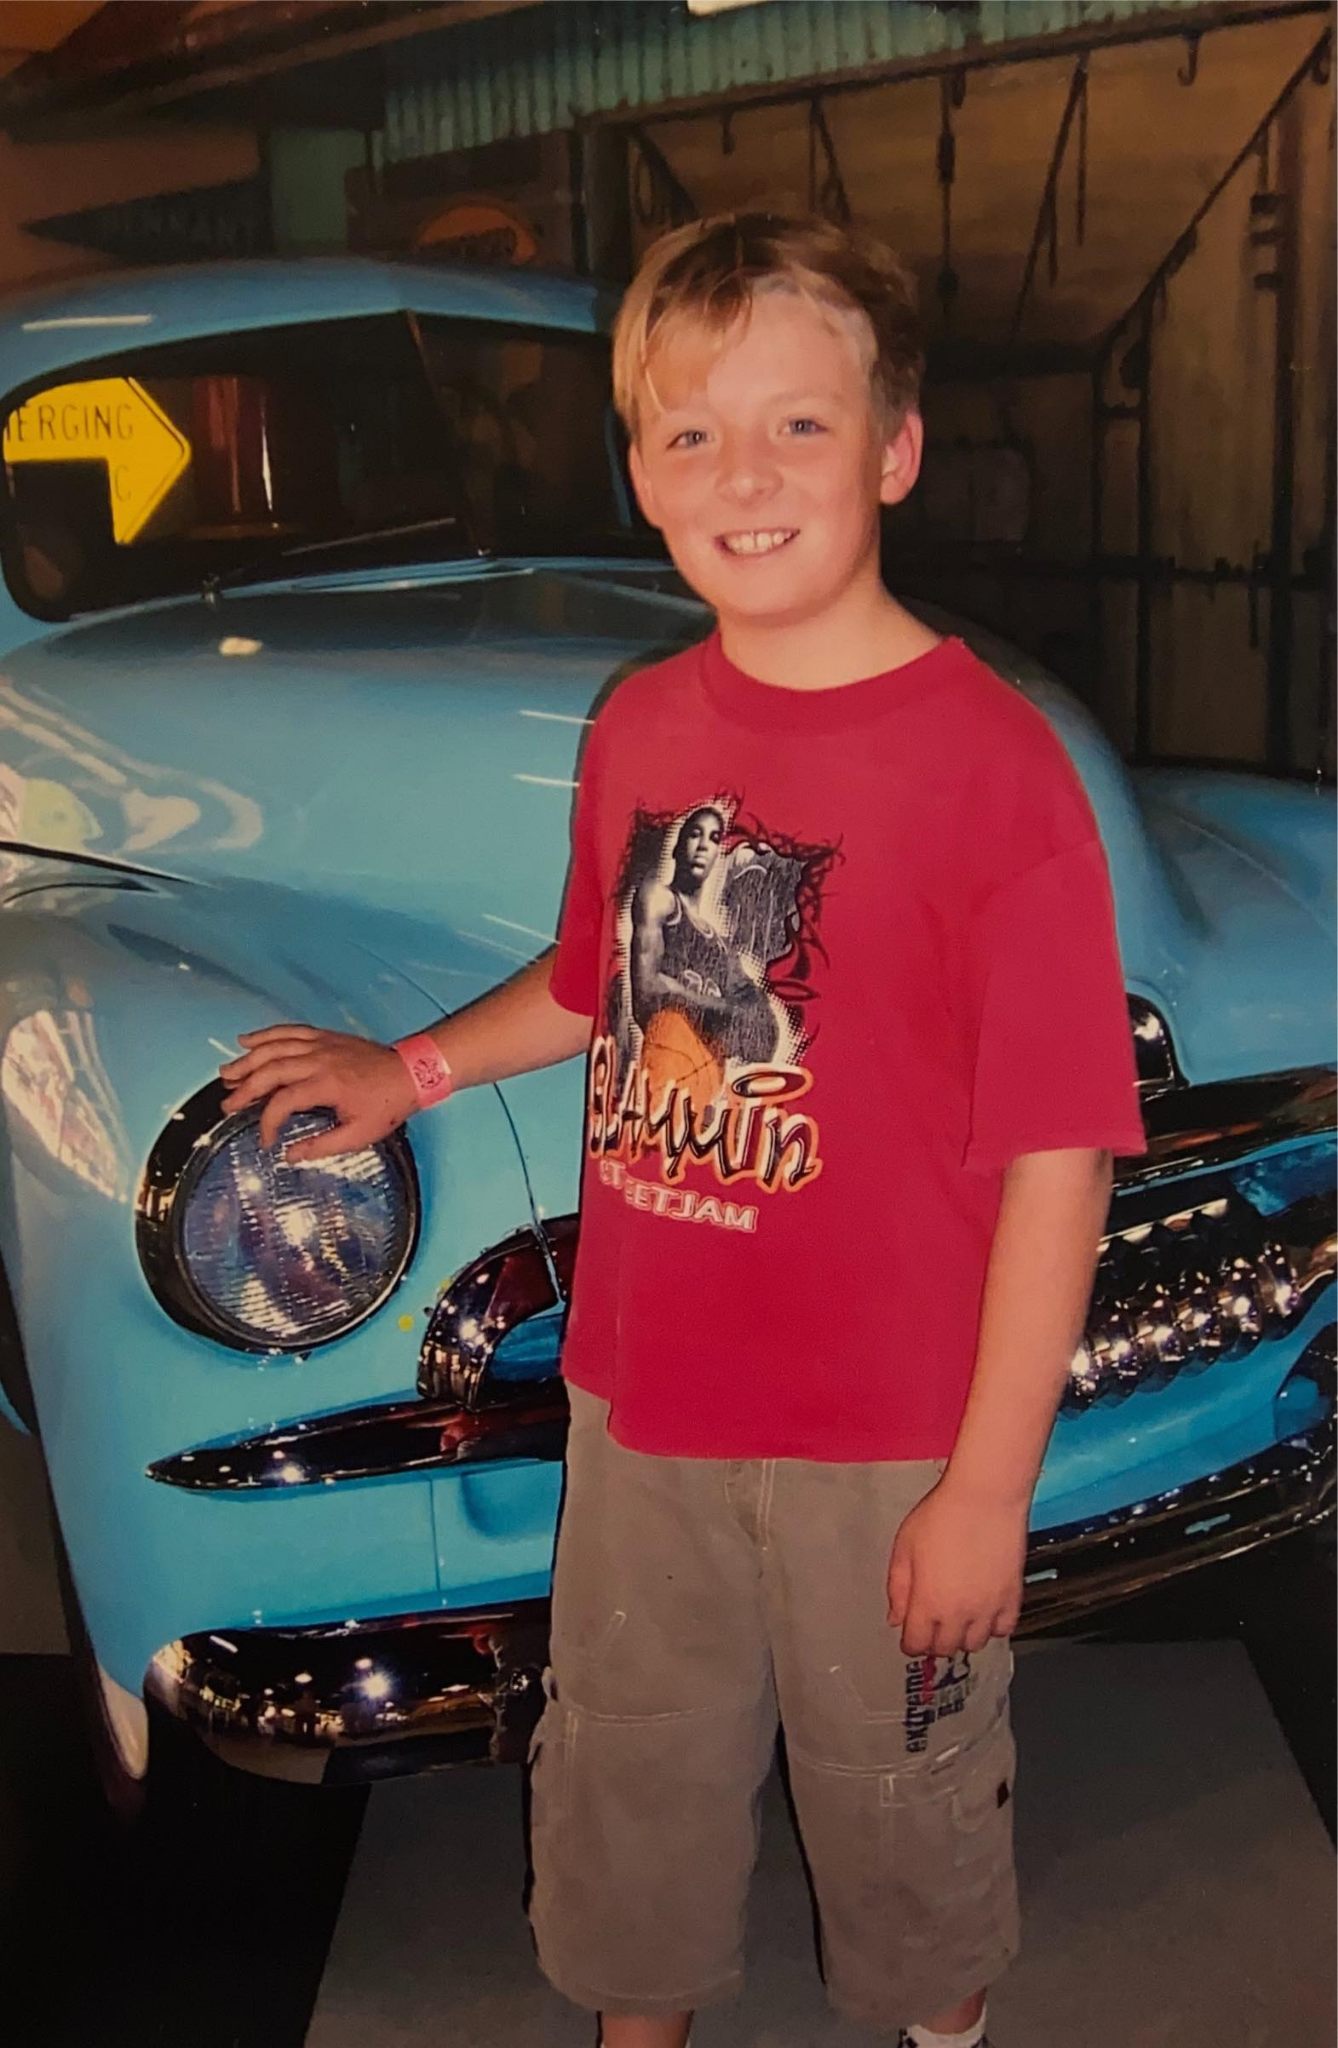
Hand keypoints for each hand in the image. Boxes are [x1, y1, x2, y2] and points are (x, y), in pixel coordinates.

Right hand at [218, 1025, 418, 1160]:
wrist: (411, 1071)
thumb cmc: (388, 1102)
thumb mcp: (359, 1135)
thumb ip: (321, 1146)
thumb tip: (291, 1156)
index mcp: (326, 1084)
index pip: (282, 1102)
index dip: (268, 1122)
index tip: (266, 1139)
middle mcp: (319, 1060)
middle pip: (269, 1070)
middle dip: (244, 1088)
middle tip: (227, 1104)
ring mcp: (320, 1044)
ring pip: (274, 1048)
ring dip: (246, 1060)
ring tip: (226, 1074)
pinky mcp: (324, 1036)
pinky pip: (289, 1031)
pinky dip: (266, 1034)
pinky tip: (247, 1040)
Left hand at [886, 1478, 1026, 1657]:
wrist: (985, 1497)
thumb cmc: (942, 1514)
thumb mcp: (904, 1546)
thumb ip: (898, 1587)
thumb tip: (896, 1618)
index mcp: (928, 1602)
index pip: (916, 1645)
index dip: (910, 1642)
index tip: (911, 1633)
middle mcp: (959, 1613)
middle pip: (945, 1648)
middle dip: (934, 1639)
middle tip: (933, 1622)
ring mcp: (988, 1608)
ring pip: (975, 1644)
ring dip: (963, 1635)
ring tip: (958, 1615)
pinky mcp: (1012, 1598)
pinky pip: (1004, 1629)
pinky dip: (993, 1626)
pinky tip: (984, 1609)